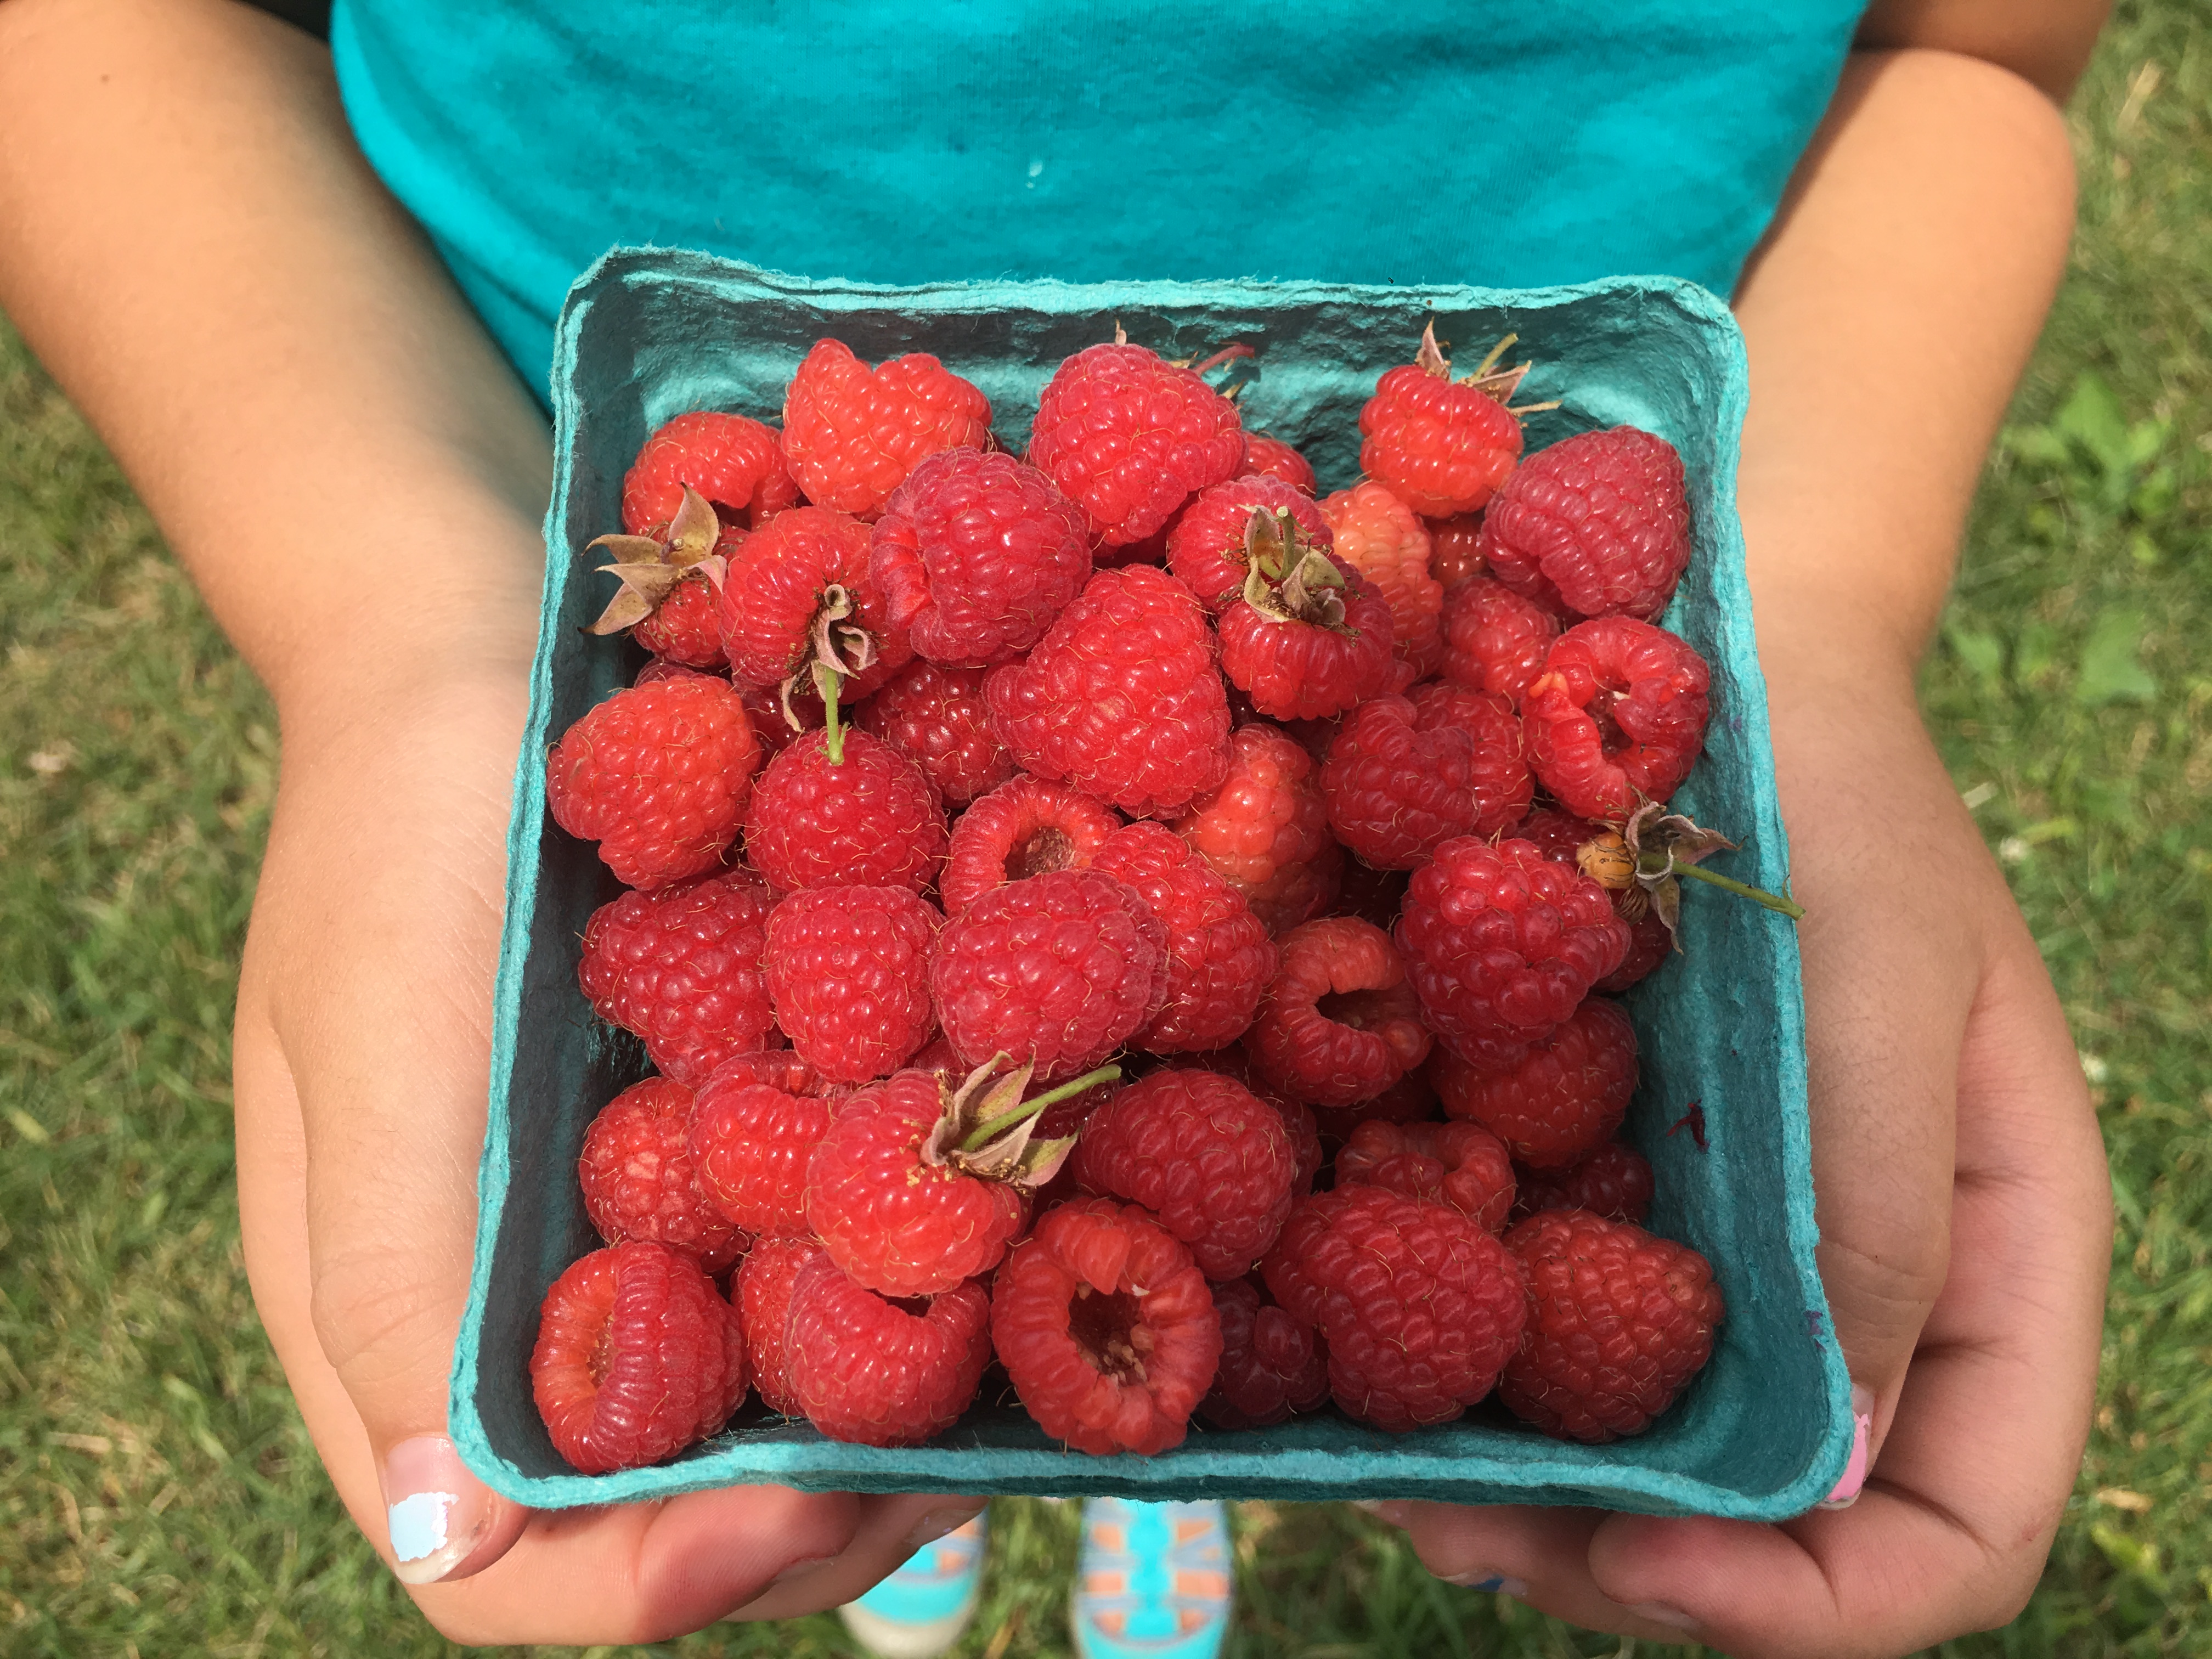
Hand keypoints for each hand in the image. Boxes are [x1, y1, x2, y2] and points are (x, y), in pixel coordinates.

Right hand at [231, 652, 981, 1644]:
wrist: (475, 659)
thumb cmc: (396, 843)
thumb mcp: (367, 1050)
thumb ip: (393, 1287)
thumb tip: (452, 1535)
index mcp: (409, 1327)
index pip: (509, 1566)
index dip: (662, 1576)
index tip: (811, 1494)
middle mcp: (534, 1311)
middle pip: (671, 1508)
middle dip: (825, 1511)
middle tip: (973, 1447)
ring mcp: (636, 1227)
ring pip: (768, 1402)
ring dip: (896, 1415)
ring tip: (1022, 1349)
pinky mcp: (719, 1138)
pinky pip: (818, 1256)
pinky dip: (914, 1279)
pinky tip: (1014, 1234)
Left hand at [1376, 666, 2111, 1655]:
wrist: (1725, 667)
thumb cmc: (1833, 800)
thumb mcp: (1889, 983)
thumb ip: (1885, 1212)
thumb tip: (1829, 1456)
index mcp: (1995, 1258)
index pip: (1968, 1519)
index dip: (1824, 1600)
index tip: (1651, 1560)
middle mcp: (1878, 1284)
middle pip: (1801, 1522)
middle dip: (1646, 1568)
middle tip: (1476, 1539)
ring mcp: (1747, 1245)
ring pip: (1674, 1453)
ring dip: (1551, 1503)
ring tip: (1412, 1485)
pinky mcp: (1637, 1187)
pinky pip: (1581, 1337)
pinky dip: (1498, 1388)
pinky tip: (1395, 1375)